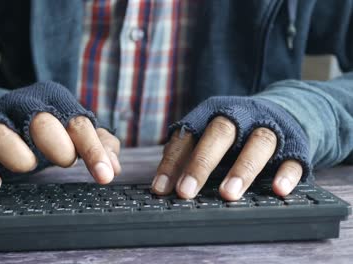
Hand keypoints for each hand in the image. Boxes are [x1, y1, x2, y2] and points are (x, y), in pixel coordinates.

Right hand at [0, 82, 120, 188]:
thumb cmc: (42, 128)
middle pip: (40, 120)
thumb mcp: (72, 130)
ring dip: (16, 155)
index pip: (78, 123)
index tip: (105, 176)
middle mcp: (21, 106)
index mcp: (53, 100)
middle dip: (56, 145)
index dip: (93, 151)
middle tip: (64, 162)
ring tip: (28, 167)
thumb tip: (114, 167)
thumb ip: (98, 144)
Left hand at [151, 97, 309, 200]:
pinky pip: (291, 158)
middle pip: (219, 133)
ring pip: (258, 143)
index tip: (161, 189)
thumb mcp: (208, 137)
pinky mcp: (295, 144)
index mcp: (211, 113)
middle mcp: (239, 116)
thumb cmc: (234, 133)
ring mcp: (269, 127)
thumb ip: (189, 156)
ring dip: (242, 169)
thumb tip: (165, 189)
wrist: (284, 111)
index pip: (187, 136)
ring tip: (228, 195)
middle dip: (201, 163)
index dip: (173, 163)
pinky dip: (286, 174)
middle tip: (186, 191)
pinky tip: (278, 190)